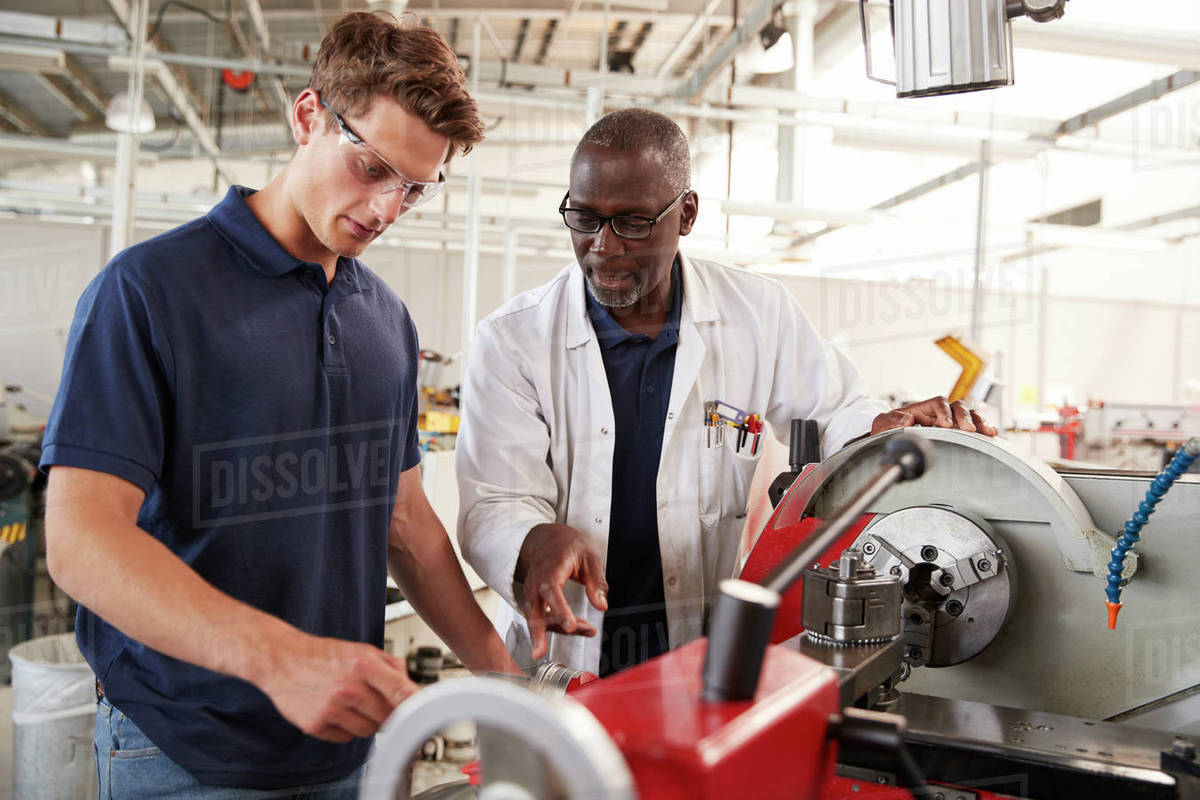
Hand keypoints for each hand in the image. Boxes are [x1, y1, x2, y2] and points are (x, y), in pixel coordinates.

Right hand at [256, 634, 417, 742]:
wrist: (282, 659)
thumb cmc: (323, 655)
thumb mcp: (361, 649)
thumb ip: (391, 666)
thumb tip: (411, 687)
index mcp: (363, 664)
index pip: (400, 691)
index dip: (416, 705)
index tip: (425, 714)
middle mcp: (348, 687)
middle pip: (388, 716)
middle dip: (386, 711)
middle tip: (373, 699)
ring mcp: (332, 708)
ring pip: (369, 731)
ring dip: (366, 721)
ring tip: (351, 703)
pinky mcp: (316, 725)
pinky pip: (346, 739)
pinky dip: (345, 729)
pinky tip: (335, 711)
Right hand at [515, 523, 608, 659]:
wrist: (546, 539)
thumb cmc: (567, 546)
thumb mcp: (589, 556)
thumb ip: (596, 581)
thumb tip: (601, 604)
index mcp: (549, 569)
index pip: (551, 590)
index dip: (559, 609)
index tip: (571, 624)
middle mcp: (536, 583)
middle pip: (533, 610)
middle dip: (537, 633)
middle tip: (540, 652)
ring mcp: (532, 594)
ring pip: (538, 619)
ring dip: (559, 629)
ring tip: (587, 631)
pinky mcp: (533, 602)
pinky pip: (542, 618)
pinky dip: (559, 626)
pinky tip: (580, 628)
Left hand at [872, 395, 997, 436]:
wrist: (886, 439)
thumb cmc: (884, 431)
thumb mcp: (881, 425)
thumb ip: (890, 421)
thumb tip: (907, 420)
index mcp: (921, 409)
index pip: (937, 403)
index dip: (944, 412)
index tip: (946, 424)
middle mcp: (937, 413)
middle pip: (957, 407)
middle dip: (965, 417)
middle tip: (969, 430)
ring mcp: (948, 422)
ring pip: (968, 416)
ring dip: (978, 422)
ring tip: (987, 432)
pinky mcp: (954, 433)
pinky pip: (972, 427)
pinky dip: (982, 430)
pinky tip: (991, 435)